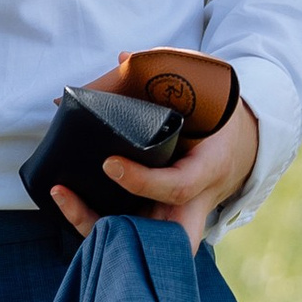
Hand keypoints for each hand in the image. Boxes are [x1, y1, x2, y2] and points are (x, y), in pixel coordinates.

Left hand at [52, 79, 259, 251]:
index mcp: (210, 169)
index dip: (143, 182)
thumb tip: (124, 57)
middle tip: (80, 201)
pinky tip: (67, 199)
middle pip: (168, 239)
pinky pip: (129, 233)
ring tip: (62, 195)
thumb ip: (170, 74)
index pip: (178, 187)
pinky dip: (96, 224)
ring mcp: (178, 217)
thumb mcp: (206, 93)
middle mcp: (195, 203)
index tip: (109, 164)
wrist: (238, 144)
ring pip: (144, 243)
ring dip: (99, 230)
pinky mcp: (160, 220)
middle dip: (127, 233)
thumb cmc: (216, 117)